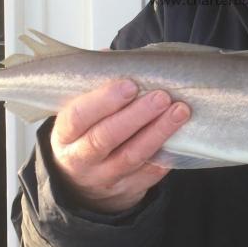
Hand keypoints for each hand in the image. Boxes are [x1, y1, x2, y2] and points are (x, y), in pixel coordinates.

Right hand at [50, 80, 189, 213]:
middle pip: (106, 137)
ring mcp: (104, 178)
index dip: (103, 101)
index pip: (78, 117)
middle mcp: (81, 159)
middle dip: (137, 115)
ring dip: (158, 132)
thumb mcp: (79, 115)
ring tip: (180, 111)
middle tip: (162, 96)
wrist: (83, 187)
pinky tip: (183, 138)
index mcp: (65, 135)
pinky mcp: (128, 191)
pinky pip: (149, 174)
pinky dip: (166, 156)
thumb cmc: (86, 136)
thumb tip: (110, 55)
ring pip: (132, 156)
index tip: (130, 85)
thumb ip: (94, 86)